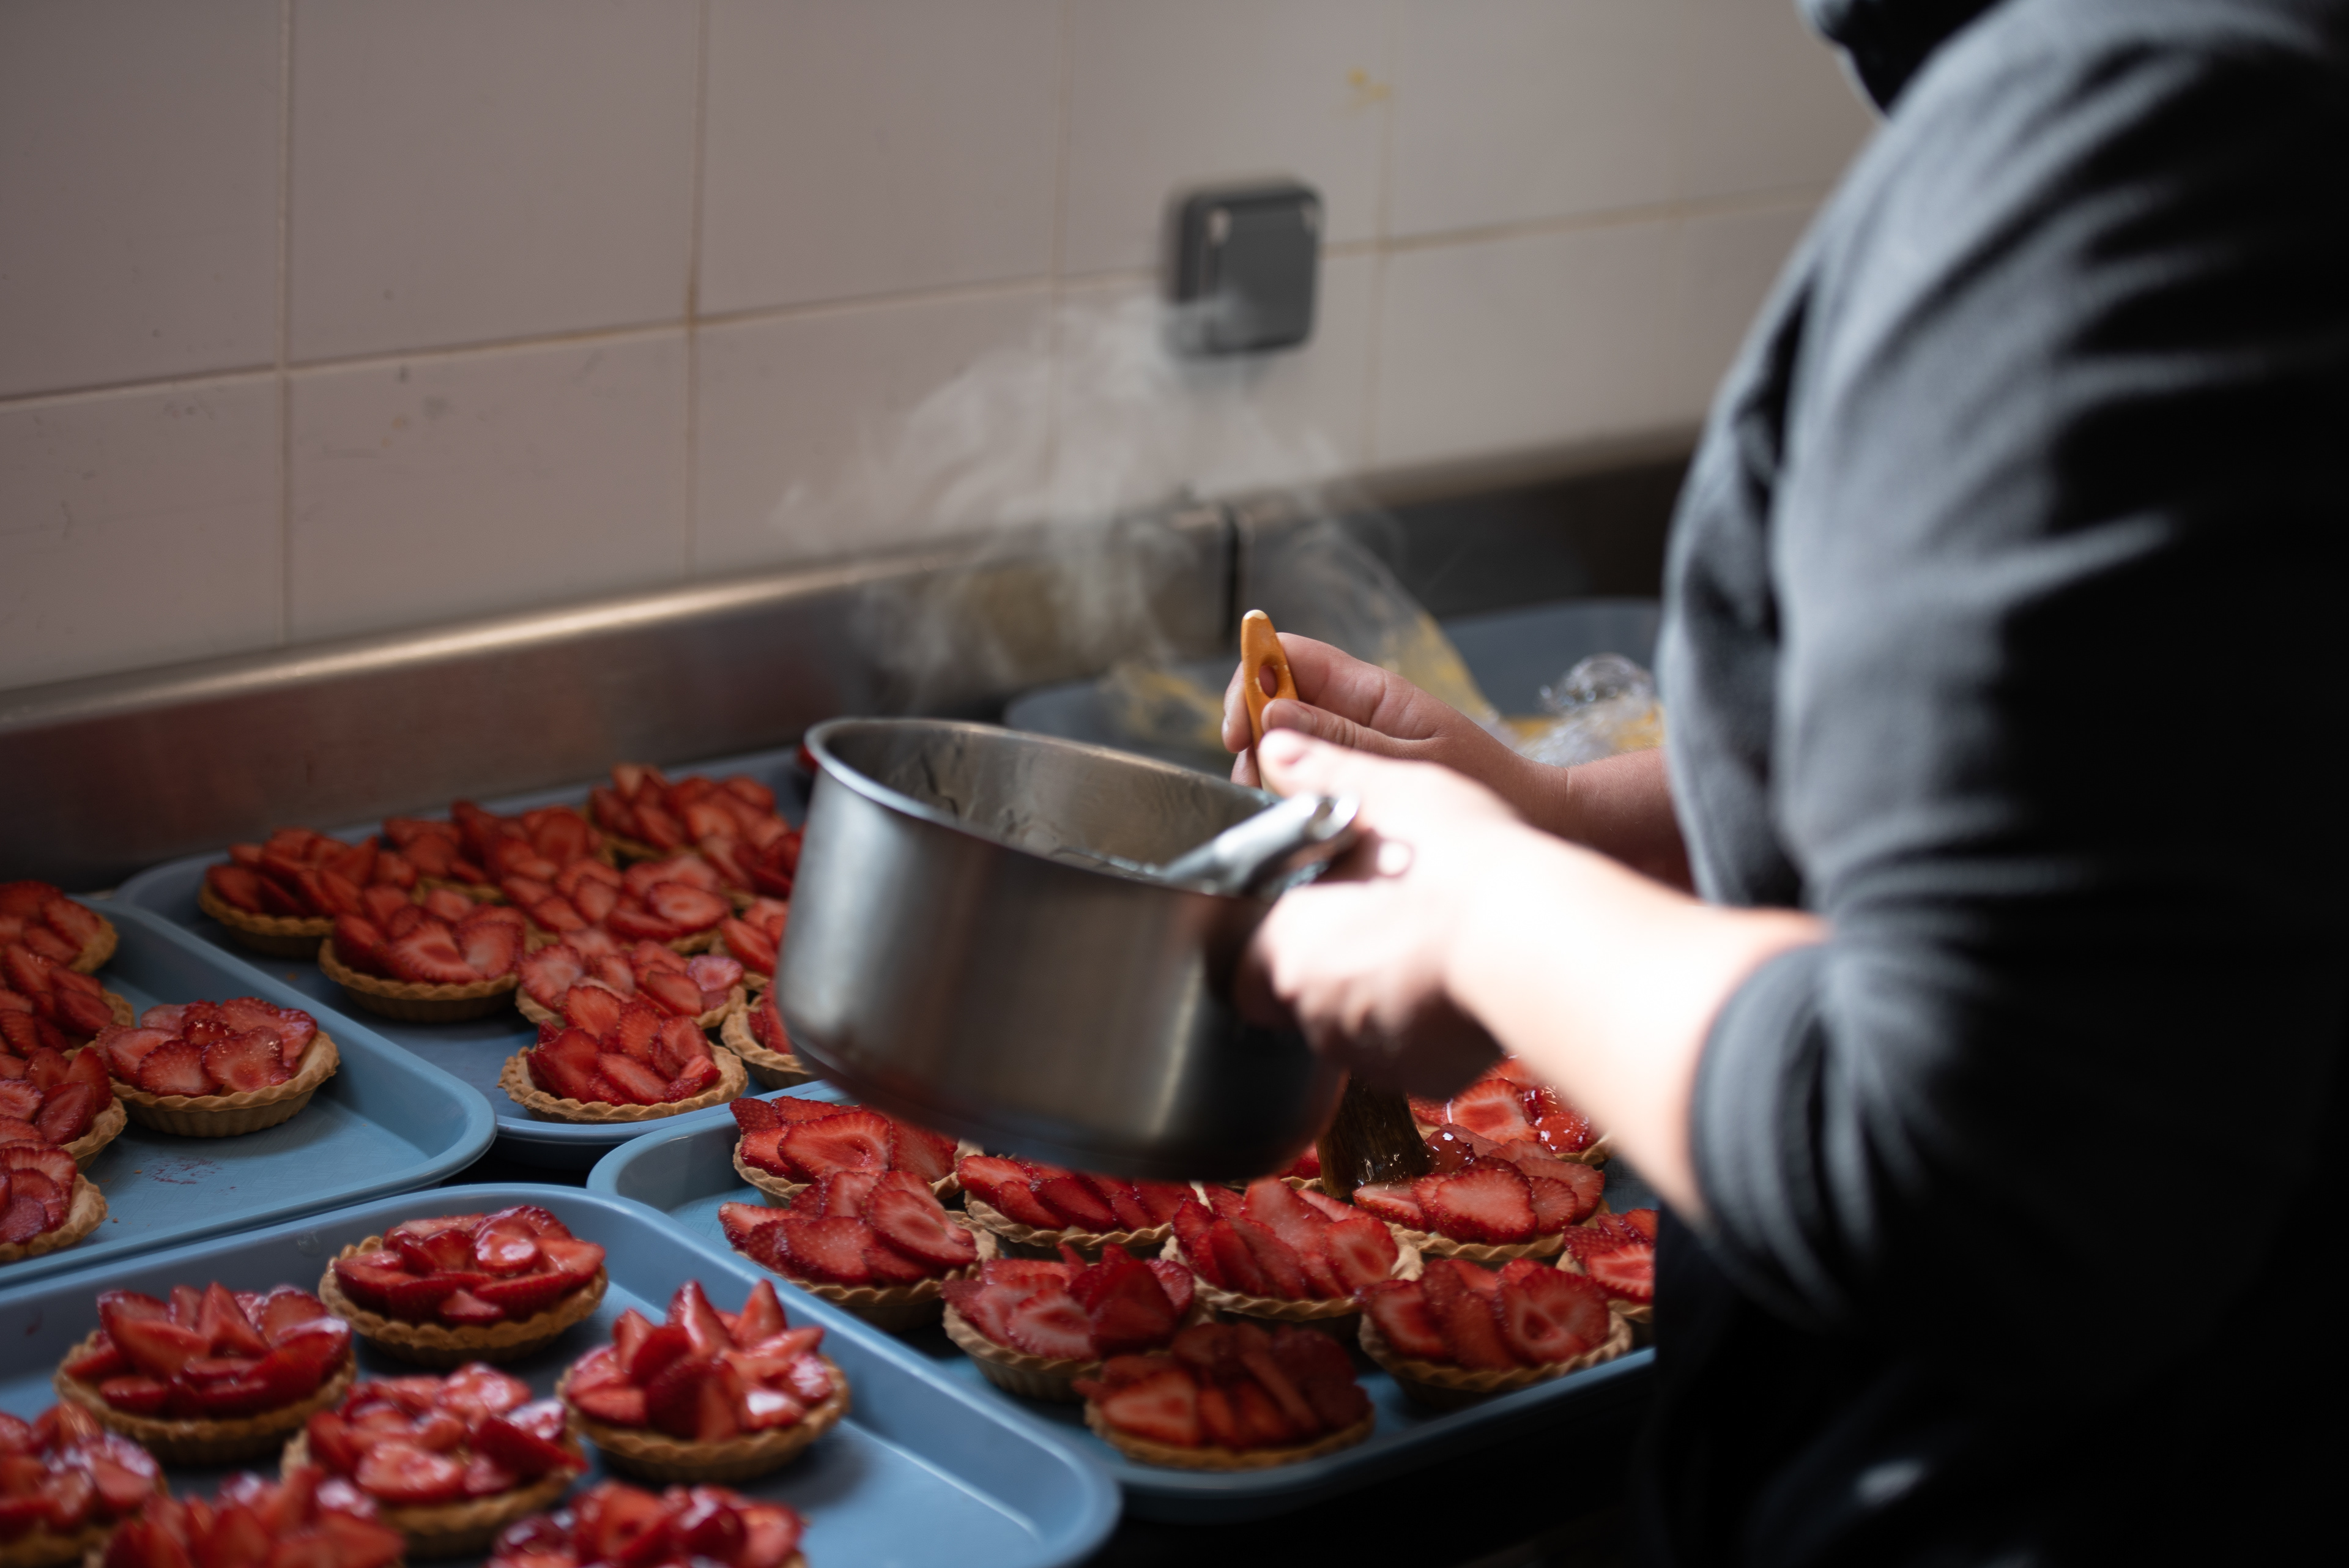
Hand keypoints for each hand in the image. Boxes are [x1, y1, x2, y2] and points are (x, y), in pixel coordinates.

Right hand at [1221, 633, 1531, 802]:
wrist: (1534, 813)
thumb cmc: (1486, 783)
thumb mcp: (1413, 762)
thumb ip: (1343, 739)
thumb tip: (1274, 713)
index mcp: (1372, 690)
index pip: (1288, 655)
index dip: (1250, 681)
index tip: (1239, 733)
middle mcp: (1357, 709)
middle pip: (1274, 697)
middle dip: (1254, 736)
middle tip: (1261, 784)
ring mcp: (1355, 740)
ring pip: (1283, 738)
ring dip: (1268, 768)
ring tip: (1284, 806)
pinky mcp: (1358, 772)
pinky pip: (1306, 768)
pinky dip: (1290, 789)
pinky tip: (1302, 816)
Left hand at [1237, 729, 1522, 1096]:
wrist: (1533, 931)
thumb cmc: (1455, 860)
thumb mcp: (1385, 792)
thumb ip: (1320, 773)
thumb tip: (1277, 748)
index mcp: (1285, 949)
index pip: (1244, 971)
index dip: (1272, 949)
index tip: (1308, 925)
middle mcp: (1315, 1012)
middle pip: (1301, 1003)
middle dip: (1331, 974)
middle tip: (1377, 930)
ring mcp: (1370, 1053)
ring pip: (1355, 1031)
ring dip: (1376, 1001)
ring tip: (1421, 954)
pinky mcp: (1422, 1077)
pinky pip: (1408, 1057)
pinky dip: (1421, 1031)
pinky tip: (1449, 988)